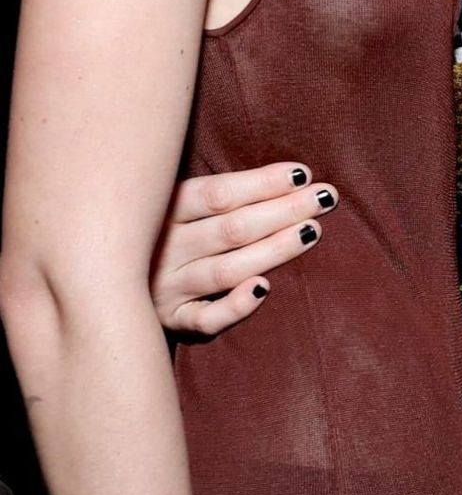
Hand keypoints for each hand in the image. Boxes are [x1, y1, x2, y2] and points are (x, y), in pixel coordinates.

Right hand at [150, 164, 337, 339]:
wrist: (102, 280)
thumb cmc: (156, 231)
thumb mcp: (169, 201)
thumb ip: (212, 193)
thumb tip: (285, 175)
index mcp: (162, 210)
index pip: (217, 194)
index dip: (262, 183)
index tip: (303, 174)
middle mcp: (163, 248)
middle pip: (230, 229)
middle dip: (283, 210)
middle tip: (326, 198)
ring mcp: (165, 287)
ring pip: (226, 270)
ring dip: (273, 250)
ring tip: (312, 231)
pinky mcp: (171, 320)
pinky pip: (205, 319)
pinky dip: (235, 305)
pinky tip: (264, 288)